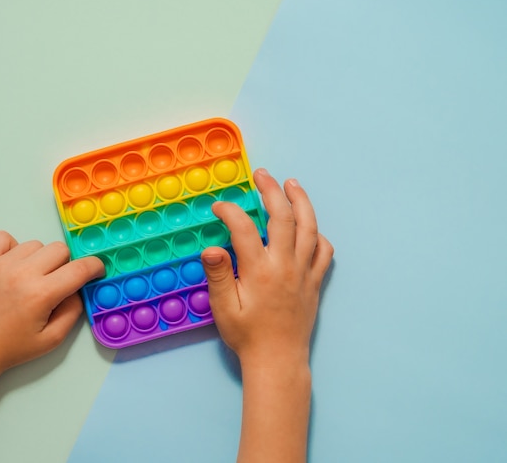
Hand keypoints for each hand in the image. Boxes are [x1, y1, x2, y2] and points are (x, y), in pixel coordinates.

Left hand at [0, 231, 104, 375]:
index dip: (95, 267)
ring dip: (39, 258)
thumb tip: (78, 289)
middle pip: (60, 249)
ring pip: (35, 244)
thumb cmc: (9, 348)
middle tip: (56, 282)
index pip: (80, 268)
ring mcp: (0, 265)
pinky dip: (12, 247)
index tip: (96, 270)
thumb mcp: (51, 340)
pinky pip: (4, 237)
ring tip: (29, 278)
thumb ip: (73, 312)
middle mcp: (22, 274)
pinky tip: (11, 265)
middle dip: (65, 265)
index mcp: (41, 294)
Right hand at [201, 168, 332, 366]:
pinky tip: (311, 228)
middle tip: (262, 175)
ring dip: (301, 202)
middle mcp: (285, 266)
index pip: (243, 229)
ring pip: (310, 228)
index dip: (230, 212)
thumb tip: (212, 248)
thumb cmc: (248, 336)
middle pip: (283, 217)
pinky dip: (319, 235)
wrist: (278, 361)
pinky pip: (324, 253)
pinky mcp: (315, 283)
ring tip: (292, 184)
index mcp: (260, 271)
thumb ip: (219, 276)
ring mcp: (304, 273)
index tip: (219, 207)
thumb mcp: (224, 309)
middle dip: (271, 191)